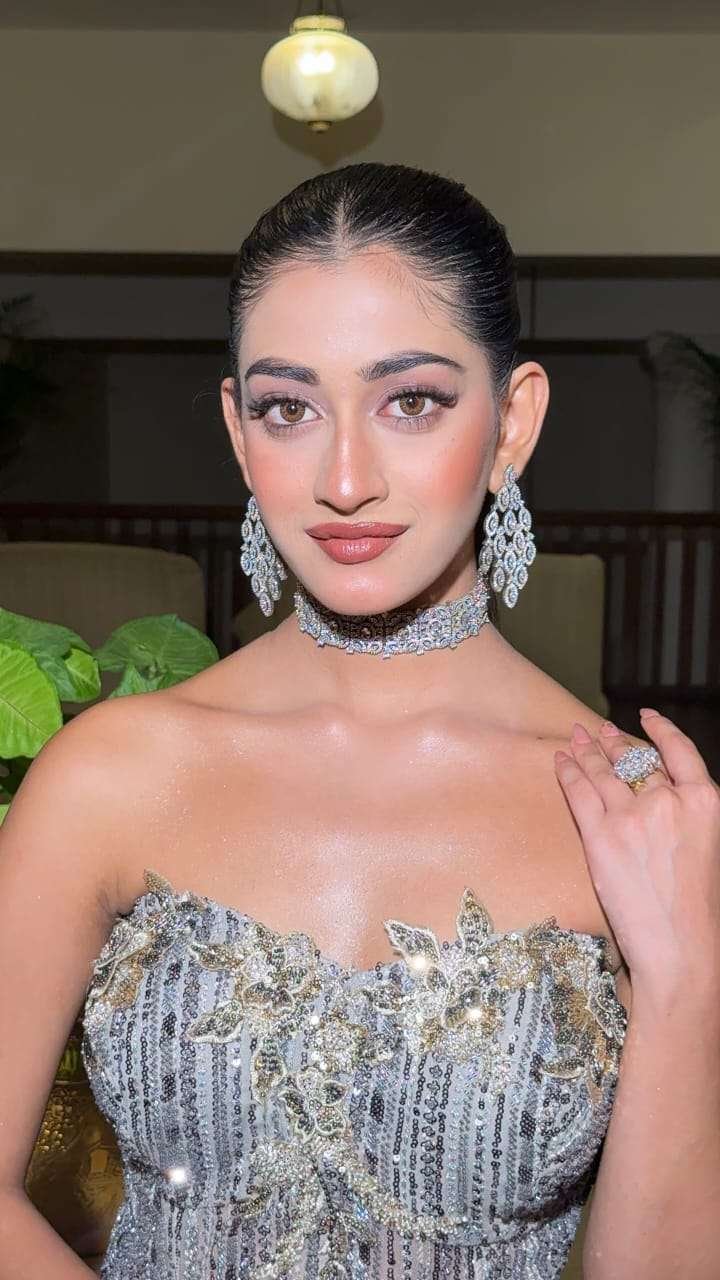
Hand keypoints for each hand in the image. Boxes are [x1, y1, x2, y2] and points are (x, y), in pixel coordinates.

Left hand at [554, 709, 719, 999]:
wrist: (682, 951)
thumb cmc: (700, 913)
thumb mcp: (708, 848)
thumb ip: (688, 818)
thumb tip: (665, 801)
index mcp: (705, 803)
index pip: (680, 752)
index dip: (661, 730)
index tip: (647, 718)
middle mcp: (669, 801)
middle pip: (635, 761)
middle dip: (614, 743)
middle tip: (597, 731)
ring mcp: (633, 816)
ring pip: (604, 772)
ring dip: (586, 751)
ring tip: (575, 738)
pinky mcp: (601, 835)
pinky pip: (580, 792)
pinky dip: (569, 772)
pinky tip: (561, 760)